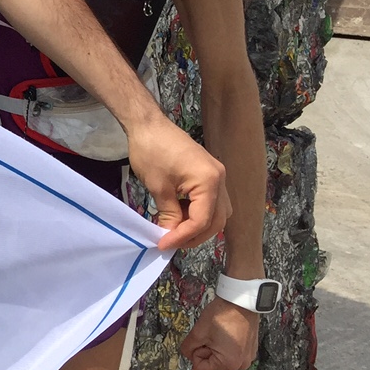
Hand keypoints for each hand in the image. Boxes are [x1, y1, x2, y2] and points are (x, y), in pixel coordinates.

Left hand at [126, 115, 230, 250]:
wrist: (148, 124)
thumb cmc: (151, 152)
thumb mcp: (159, 188)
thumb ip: (169, 214)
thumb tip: (170, 235)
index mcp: (210, 182)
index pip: (202, 220)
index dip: (183, 236)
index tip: (163, 244)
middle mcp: (220, 179)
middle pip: (216, 219)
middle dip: (195, 235)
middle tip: (171, 242)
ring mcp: (217, 175)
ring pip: (216, 212)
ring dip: (198, 225)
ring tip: (175, 232)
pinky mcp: (209, 173)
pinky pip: (210, 200)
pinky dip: (197, 212)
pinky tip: (179, 216)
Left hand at [179, 295, 259, 369]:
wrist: (241, 302)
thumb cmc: (223, 315)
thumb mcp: (198, 332)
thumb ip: (188, 348)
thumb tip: (186, 354)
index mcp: (229, 364)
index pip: (200, 368)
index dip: (196, 353)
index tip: (201, 341)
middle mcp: (241, 365)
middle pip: (211, 364)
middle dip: (207, 349)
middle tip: (211, 335)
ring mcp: (247, 357)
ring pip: (220, 357)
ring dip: (215, 346)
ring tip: (220, 332)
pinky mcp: (249, 350)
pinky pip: (231, 353)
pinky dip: (225, 344)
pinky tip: (227, 332)